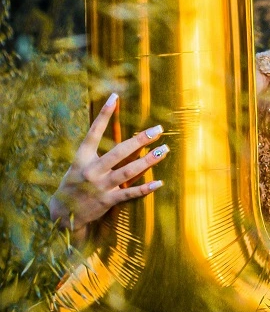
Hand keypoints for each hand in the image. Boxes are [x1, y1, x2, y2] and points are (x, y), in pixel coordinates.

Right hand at [49, 93, 168, 239]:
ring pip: (129, 171)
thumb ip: (97, 152)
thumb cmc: (75, 183)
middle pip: (119, 151)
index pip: (94, 132)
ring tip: (164, 150)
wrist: (63, 214)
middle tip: (158, 129)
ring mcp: (100, 186)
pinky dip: (145, 188)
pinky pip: (130, 194)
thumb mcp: (79, 164)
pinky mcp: (107, 201)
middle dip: (140, 140)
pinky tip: (159, 182)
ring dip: (149, 161)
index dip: (104, 114)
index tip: (115, 97)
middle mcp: (92, 170)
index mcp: (82, 158)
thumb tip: (121, 137)